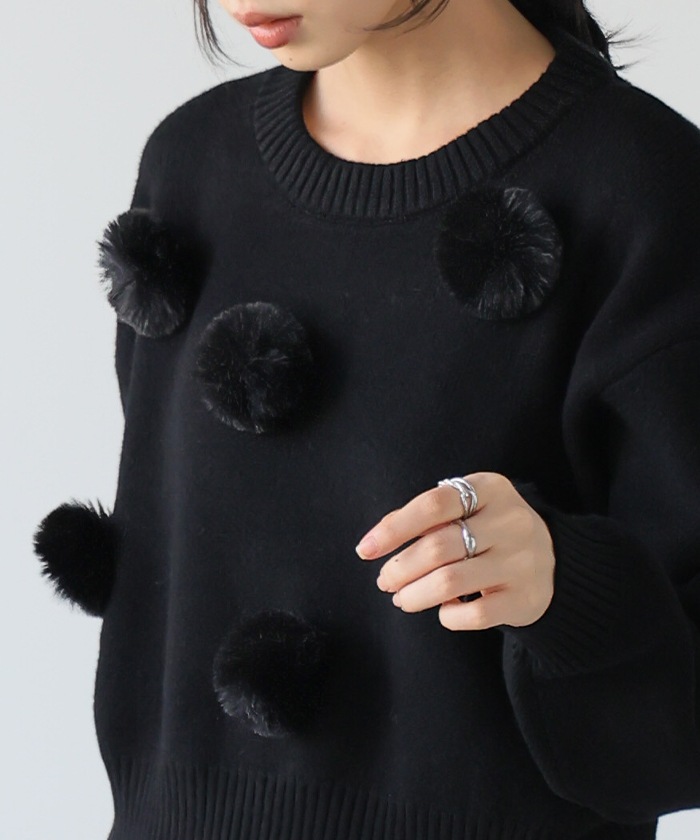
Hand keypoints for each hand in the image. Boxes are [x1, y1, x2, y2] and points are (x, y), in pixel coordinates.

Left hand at [354, 472, 555, 631]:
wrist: (556, 561)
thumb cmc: (492, 531)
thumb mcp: (468, 508)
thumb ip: (428, 517)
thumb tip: (378, 540)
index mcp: (491, 488)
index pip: (433, 504)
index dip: (393, 528)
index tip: (365, 549)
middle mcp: (511, 521)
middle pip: (438, 546)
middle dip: (400, 568)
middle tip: (384, 580)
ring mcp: (522, 561)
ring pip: (451, 581)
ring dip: (415, 594)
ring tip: (402, 598)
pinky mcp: (526, 598)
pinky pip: (475, 614)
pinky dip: (449, 615)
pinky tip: (444, 610)